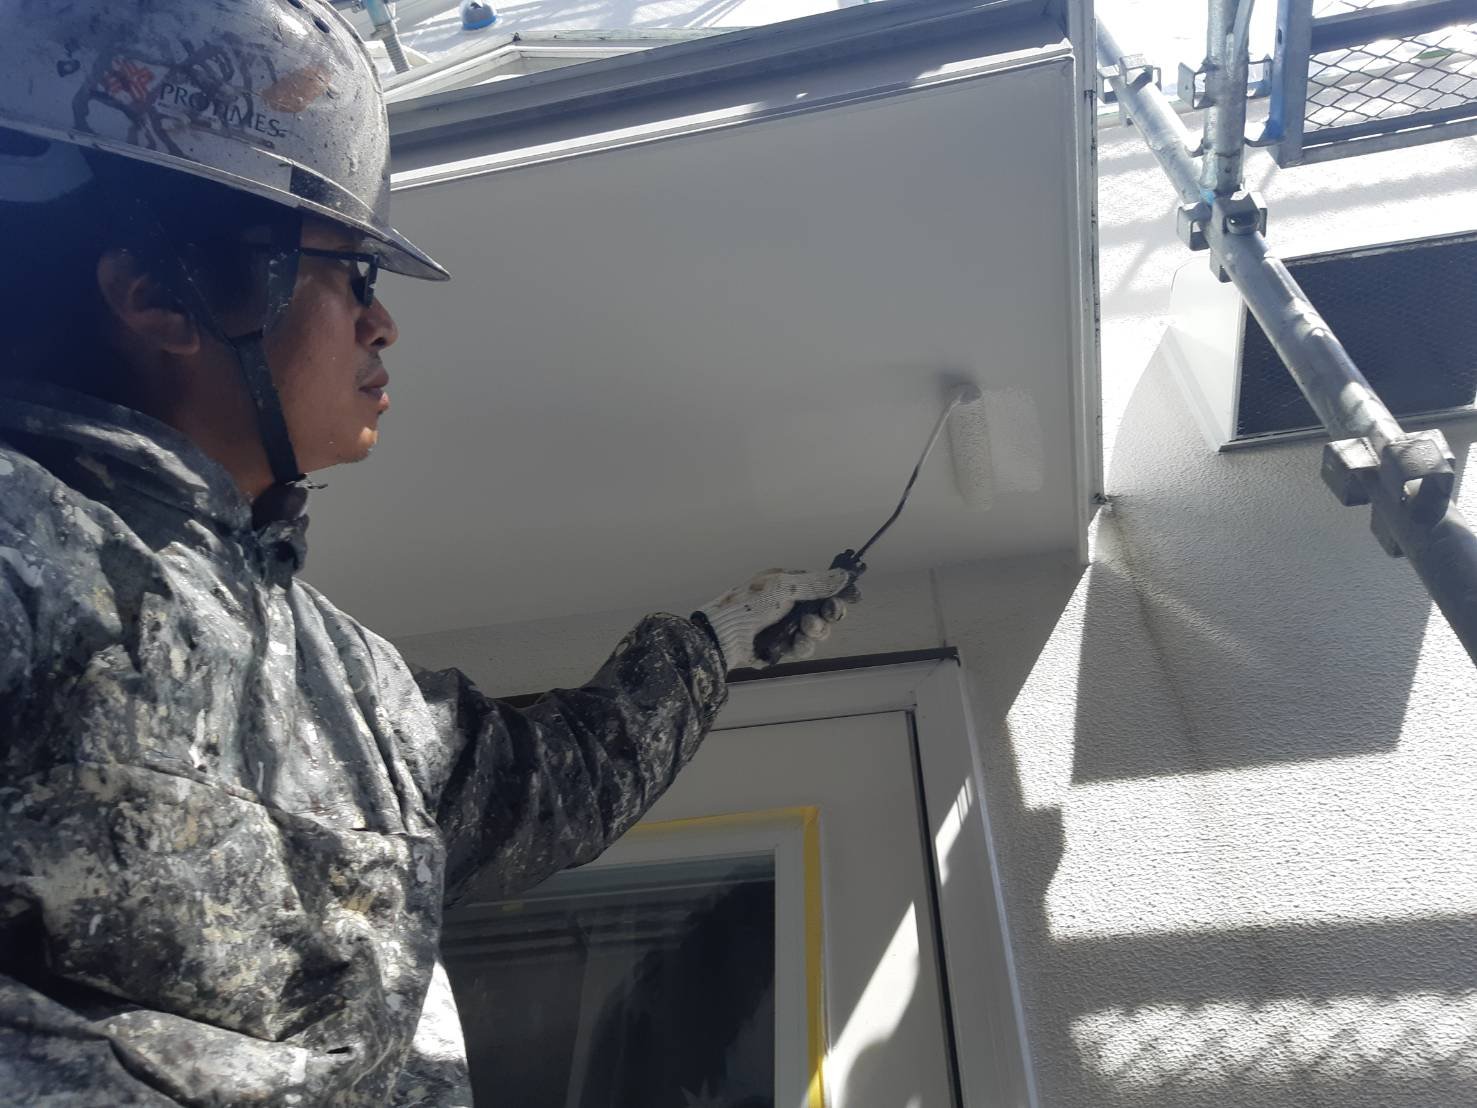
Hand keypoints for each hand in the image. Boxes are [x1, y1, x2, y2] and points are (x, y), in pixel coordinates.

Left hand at [696, 567, 860, 670]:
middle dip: (829, 613)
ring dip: (816, 629)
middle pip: (826, 612)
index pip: (824, 589)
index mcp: (792, 586)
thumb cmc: (752, 602)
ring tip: (805, 627)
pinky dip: (803, 645)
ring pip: (818, 632)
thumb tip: (844, 575)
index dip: (837, 595)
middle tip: (828, 613)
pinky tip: (797, 641)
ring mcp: (789, 628)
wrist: (726, 632)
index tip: (850, 597)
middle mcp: (792, 606)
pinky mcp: (784, 649)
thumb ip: (816, 583)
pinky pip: (804, 648)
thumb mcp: (784, 586)